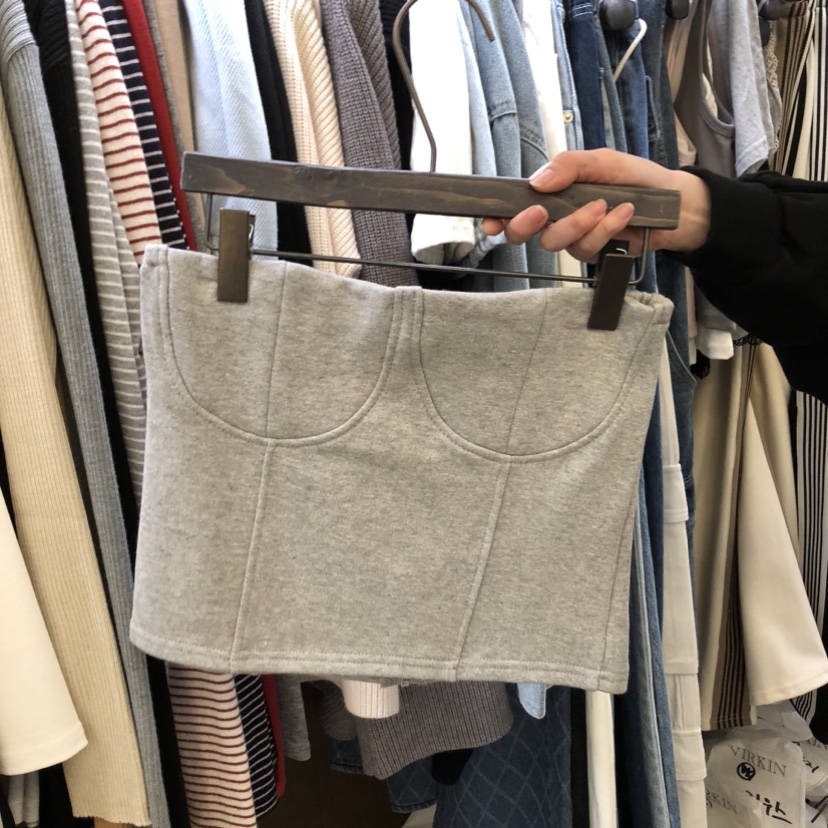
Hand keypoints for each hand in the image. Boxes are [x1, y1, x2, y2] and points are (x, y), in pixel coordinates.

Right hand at [482, 149, 711, 260]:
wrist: (671, 200)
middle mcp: (555, 218)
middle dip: (526, 225)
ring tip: (604, 205)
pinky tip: (622, 213)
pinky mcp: (592, 253)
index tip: (492, 222)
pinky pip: (586, 248)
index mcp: (550, 192)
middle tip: (541, 213)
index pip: (513, 206)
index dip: (497, 217)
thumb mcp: (601, 160)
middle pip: (522, 234)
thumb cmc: (633, 176)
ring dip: (578, 223)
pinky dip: (604, 229)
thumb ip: (569, 166)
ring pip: (555, 242)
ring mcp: (572, 238)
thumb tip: (538, 181)